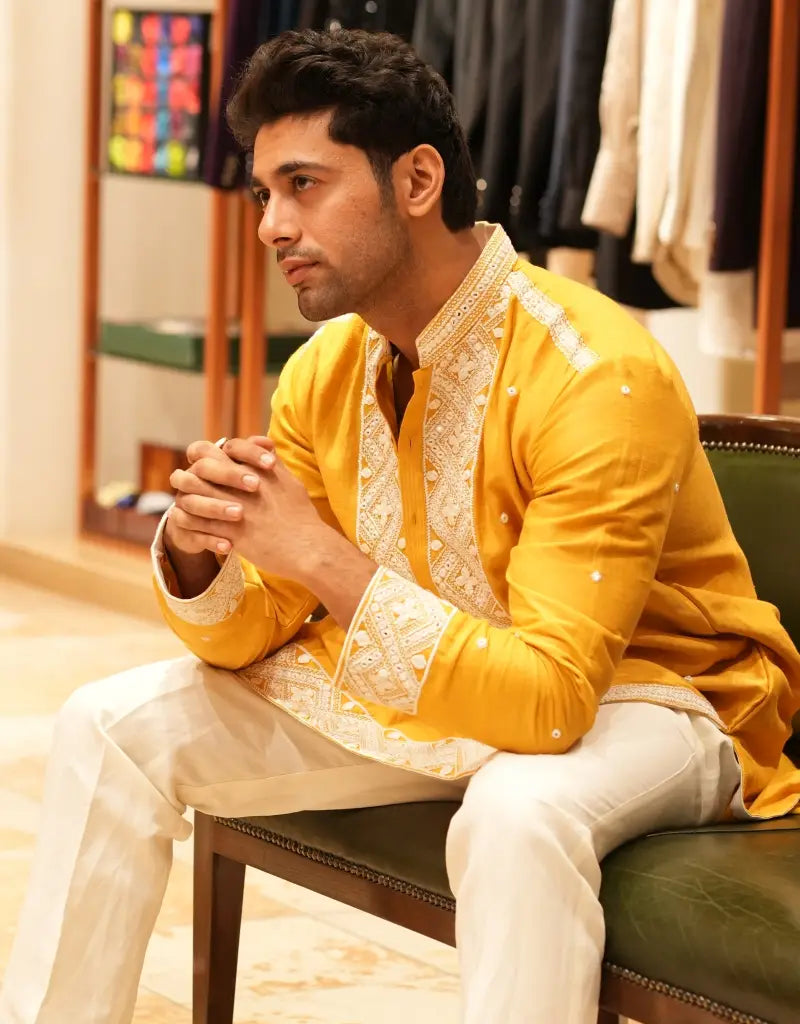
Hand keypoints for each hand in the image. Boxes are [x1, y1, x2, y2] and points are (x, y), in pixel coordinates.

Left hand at [170, 436, 329, 581]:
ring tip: (180, 499)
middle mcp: (243, 484)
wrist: (307, 547)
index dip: (213, 451)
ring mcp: (235, 507)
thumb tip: (264, 443)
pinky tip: (184, 520)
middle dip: (190, 471)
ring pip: (195, 494)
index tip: (206, 460)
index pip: (227, 447)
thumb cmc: (301, 516)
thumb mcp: (290, 481)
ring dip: (184, 495)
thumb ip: (274, 461)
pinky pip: (198, 523)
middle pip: (202, 466)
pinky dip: (188, 520)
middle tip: (183, 478)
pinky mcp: (231, 531)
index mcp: (258, 470)